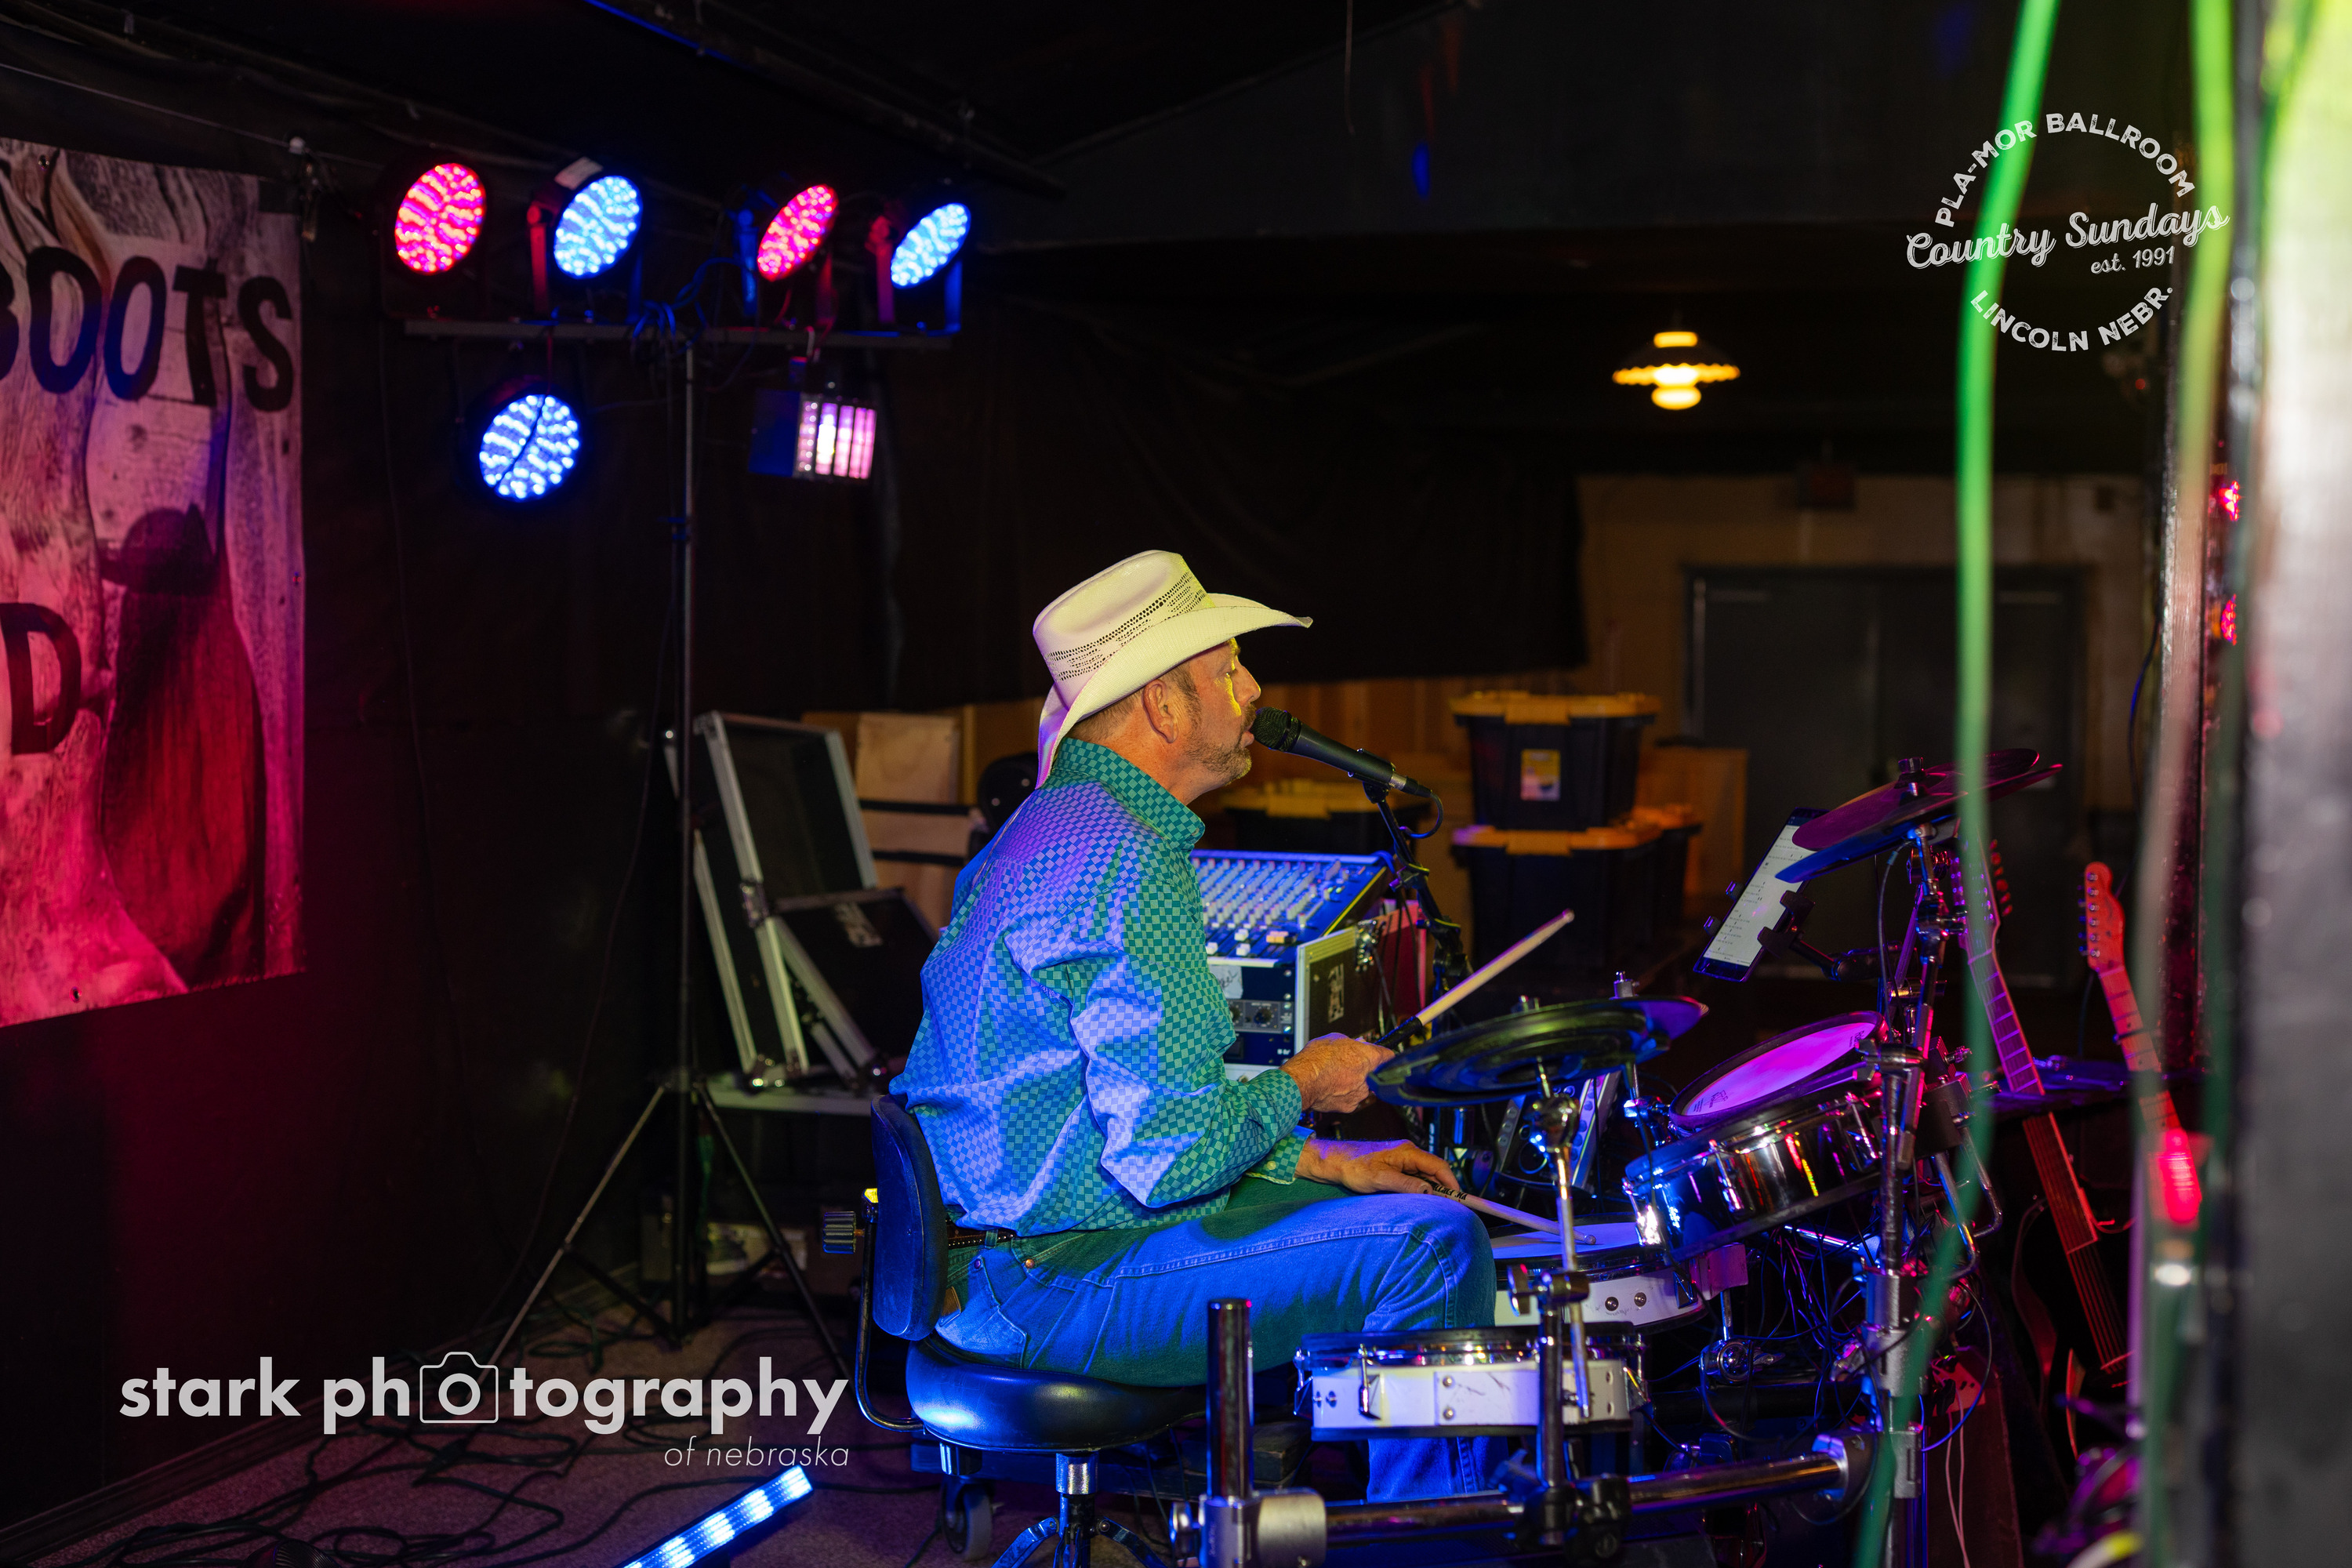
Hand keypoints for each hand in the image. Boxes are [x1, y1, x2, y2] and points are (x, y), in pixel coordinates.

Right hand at [1279, 1034, 1391, 1112]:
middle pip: (1374, 1072)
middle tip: (1349, 1063)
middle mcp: (1369, 1078)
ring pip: (1362, 1086)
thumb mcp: (1335, 1038)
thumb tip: (1358, 1044)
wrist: (1302, 1081)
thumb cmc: (1316, 1059)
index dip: (1382, 1054)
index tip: (1378, 1054)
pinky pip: (1351, 1098)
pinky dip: (1343, 1094)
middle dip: (1364, 1068)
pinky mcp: (1349, 1106)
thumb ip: (1352, 1043)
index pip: (1389, 1056)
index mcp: (1370, 1058)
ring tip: (1335, 1075)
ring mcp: (1360, 1094)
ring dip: (1353, 1082)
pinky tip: (1331, 1087)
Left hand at [1296, 1138, 1462, 1196]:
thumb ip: (1405, 1184)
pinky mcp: (1396, 1168)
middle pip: (1435, 1172)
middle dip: (1445, 1189)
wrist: (1335, 1162)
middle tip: (1452, 1209)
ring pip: (1426, 1176)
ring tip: (1438, 1208)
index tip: (1460, 1199)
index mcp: (1408, 1152)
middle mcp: (1408, 1154)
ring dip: (1433, 1191)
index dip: (1452, 1183)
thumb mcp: (1380, 1178)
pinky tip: (1421, 1202)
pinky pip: (1416, 1179)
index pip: (1439, 1166)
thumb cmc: (1354, 1167)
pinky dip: (1422, 1190)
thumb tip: (1429, 1191)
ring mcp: (1403, 1161)